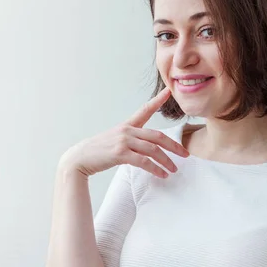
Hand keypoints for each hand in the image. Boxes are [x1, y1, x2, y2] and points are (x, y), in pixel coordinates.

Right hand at [58, 87, 188, 177]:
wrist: (80, 158)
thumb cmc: (100, 151)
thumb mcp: (116, 139)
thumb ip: (132, 139)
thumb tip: (148, 147)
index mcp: (127, 125)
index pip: (145, 109)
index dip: (158, 100)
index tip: (169, 91)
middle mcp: (127, 130)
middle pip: (157, 136)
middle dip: (174, 145)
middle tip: (186, 154)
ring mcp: (123, 141)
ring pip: (153, 150)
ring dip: (166, 161)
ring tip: (174, 169)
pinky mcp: (120, 154)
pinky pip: (143, 161)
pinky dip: (155, 169)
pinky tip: (162, 175)